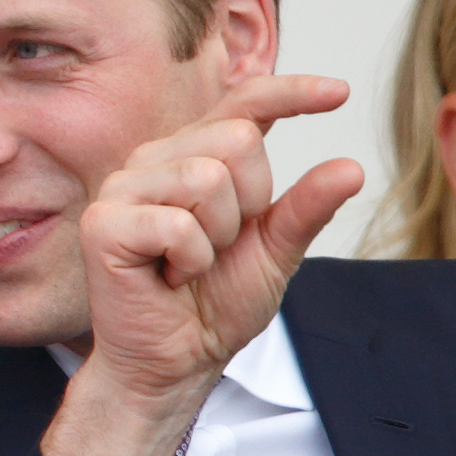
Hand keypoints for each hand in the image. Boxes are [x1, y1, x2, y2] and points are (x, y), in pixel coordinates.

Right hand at [40, 74, 366, 455]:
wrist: (174, 362)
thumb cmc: (214, 306)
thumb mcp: (275, 253)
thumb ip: (306, 208)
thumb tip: (351, 167)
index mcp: (193, 157)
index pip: (243, 105)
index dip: (290, 93)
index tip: (339, 93)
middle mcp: (153, 160)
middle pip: (236, 140)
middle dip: (249, 204)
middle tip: (219, 248)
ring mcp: (123, 188)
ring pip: (208, 179)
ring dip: (218, 238)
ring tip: (192, 265)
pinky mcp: (104, 223)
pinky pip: (177, 223)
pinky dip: (190, 259)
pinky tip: (169, 277)